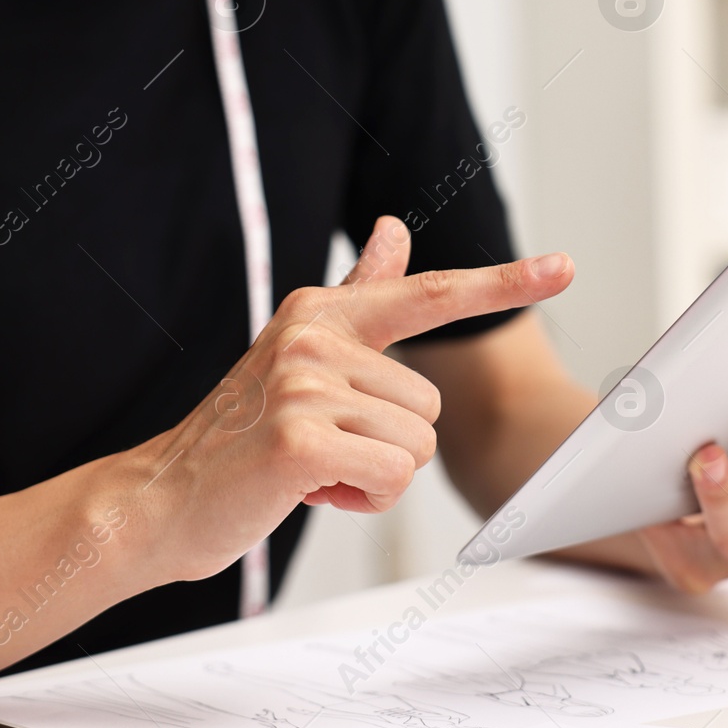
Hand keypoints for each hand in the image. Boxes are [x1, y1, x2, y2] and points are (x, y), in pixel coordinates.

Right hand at [122, 216, 573, 582]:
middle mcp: (313, 335)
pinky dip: (360, 499)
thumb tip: (394, 228)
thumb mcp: (301, 356)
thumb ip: (358, 294)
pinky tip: (306, 488)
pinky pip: (391, 477)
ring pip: (415, 445)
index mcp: (322, 312)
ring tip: (311, 467)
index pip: (428, 293)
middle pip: (430, 405)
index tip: (565, 267)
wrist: (162, 498)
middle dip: (387, 445)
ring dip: (373, 476)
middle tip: (321, 448)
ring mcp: (303, 384)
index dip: (504, 282)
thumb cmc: (242, 435)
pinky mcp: (300, 438)